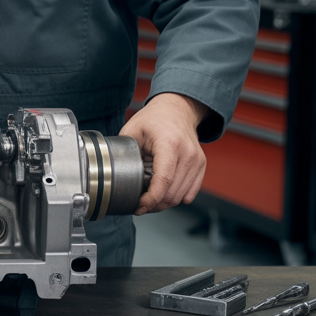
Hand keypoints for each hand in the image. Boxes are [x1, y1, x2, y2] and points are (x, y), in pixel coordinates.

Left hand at [119, 93, 208, 214]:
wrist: (177, 109)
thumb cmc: (154, 118)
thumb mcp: (131, 130)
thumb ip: (124, 153)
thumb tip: (113, 175)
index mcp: (169, 144)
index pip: (164, 180)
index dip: (151, 199)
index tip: (138, 207)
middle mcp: (187, 153)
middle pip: (172, 193)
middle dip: (154, 205)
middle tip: (139, 205)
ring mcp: (197, 160)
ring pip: (181, 196)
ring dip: (164, 204)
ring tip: (149, 199)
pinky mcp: (201, 166)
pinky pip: (190, 193)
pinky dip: (175, 198)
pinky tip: (162, 193)